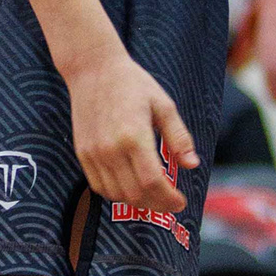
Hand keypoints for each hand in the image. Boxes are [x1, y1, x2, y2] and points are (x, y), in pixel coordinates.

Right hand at [66, 45, 197, 213]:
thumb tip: (192, 165)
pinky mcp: (83, 153)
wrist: (93, 69)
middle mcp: (111, 149)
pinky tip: (131, 189)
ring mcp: (94, 153)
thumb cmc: (133, 84)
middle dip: (156, 205)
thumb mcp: (164, 105)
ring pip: (116, 194)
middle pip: (135, 194)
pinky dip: (116, 194)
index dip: (168, 198)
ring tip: (154, 198)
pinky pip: (98, 186)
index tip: (180, 202)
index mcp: (134, 136)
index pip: (152, 182)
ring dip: (137, 202)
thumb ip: (178, 137)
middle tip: (171, 203)